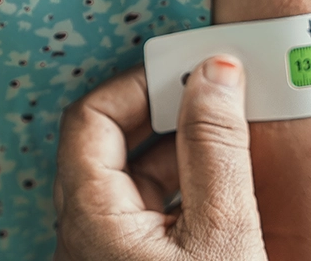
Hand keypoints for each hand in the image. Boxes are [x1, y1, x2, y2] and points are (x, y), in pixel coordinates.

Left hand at [53, 56, 266, 260]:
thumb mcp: (222, 231)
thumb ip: (215, 149)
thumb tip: (215, 76)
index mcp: (89, 216)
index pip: (91, 117)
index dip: (138, 85)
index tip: (186, 68)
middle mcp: (84, 235)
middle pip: (109, 145)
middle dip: (162, 113)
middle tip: (212, 91)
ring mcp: (104, 256)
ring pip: (131, 181)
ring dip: (177, 152)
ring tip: (226, 132)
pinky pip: (146, 214)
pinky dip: (181, 188)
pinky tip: (222, 183)